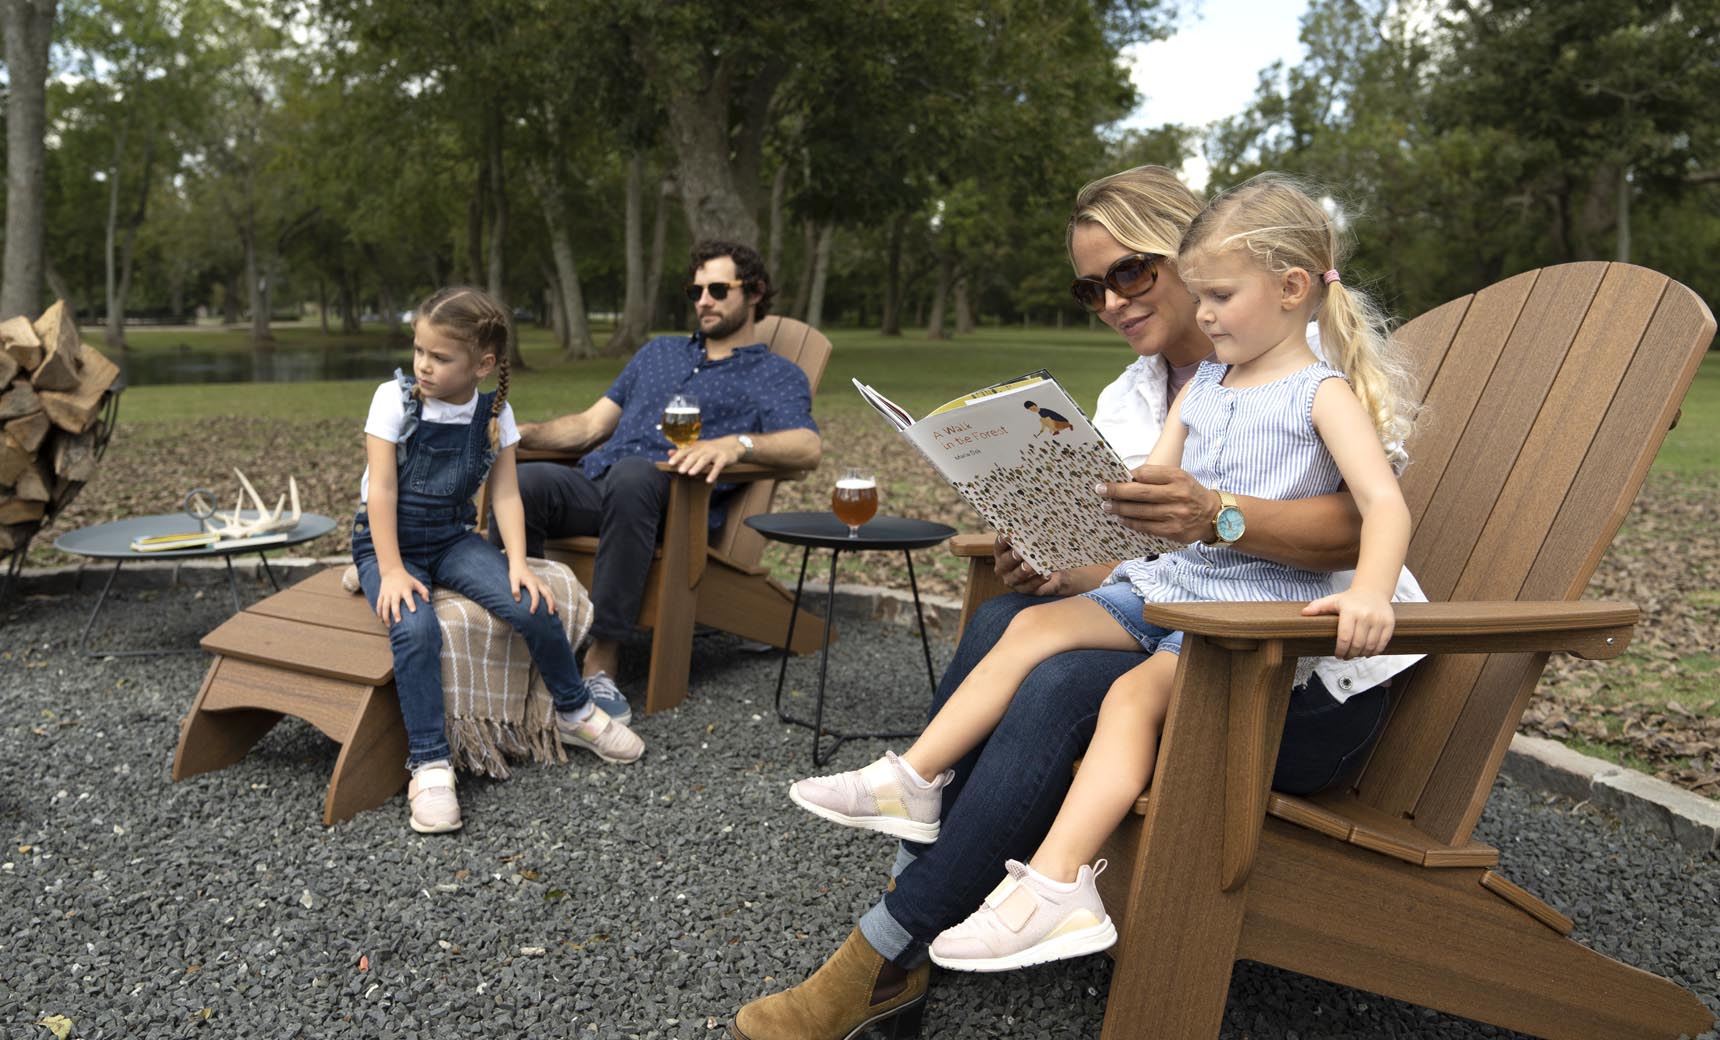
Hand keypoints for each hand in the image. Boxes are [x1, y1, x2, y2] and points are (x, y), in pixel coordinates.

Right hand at [375, 568, 428, 624]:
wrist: (391, 570)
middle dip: (396, 612)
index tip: (413, 611)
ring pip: (385, 606)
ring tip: (388, 625)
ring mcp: (387, 594)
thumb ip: (424, 591)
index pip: (408, 597)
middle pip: (394, 603)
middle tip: (398, 621)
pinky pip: (379, 604)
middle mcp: (395, 592)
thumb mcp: (416, 583)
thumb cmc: (406, 579)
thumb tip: (427, 601)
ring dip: (386, 616)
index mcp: (405, 589)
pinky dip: (379, 612)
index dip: (411, 603)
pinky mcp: (381, 594)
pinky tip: (380, 620)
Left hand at [510, 564, 556, 614]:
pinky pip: (550, 591)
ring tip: (555, 610)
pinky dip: (553, 598)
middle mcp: (539, 583)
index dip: (534, 604)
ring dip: (554, 601)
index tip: (532, 612)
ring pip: (551, 592)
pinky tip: (554, 604)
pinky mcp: (543, 583)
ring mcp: (542, 583)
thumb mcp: (513, 581)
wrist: (520, 565)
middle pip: (548, 594)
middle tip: (550, 613)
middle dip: (550, 603)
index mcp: (532, 583)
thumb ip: (515, 590)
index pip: (535, 595)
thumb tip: (518, 600)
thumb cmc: (516, 573)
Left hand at [669, 436, 745, 482]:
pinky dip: (713, 473)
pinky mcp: (724, 458)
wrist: (732, 445)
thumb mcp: (698, 449)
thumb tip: (669, 452)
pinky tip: (708, 481)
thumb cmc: (710, 450)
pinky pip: (718, 466)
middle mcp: (705, 448)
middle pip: (695, 455)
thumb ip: (684, 451)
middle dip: (687, 462)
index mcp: (697, 446)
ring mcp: (715, 453)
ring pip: (705, 459)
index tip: (670, 463)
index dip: (678, 455)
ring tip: (691, 473)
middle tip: (680, 470)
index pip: (686, 450)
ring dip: (698, 466)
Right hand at [992, 535, 1068, 595]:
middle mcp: (1004, 568)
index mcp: (1002, 553)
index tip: (1006, 535)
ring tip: (1031, 566)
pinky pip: (1030, 586)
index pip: (999, 546)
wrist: (1049, 569)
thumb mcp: (1031, 542)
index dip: (1002, 542)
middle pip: (1004, 563)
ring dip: (1023, 571)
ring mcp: (1013, 580)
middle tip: (1019, 553)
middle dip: (1011, 558)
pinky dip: (1038, 580)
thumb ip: (1027, 535)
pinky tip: (1046, 575)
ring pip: (1016, 576)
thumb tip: (1030, 520)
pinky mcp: (1025, 589)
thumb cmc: (1036, 552)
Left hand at [1100, 464, 1217, 543]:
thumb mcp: (1179, 477)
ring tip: (1106, 505)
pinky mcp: (1173, 531)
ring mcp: (1175, 514)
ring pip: (1140, 511)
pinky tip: (1120, 518)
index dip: (1128, 475)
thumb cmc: (1189, 492)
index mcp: (1177, 477)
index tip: (1113, 476)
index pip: (1147, 473)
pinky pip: (1146, 527)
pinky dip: (1131, 522)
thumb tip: (1127, 477)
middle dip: (1117, 491)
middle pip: (1140, 492)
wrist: (1213, 516)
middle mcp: (1177, 494)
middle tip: (1100, 490)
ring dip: (1120, 508)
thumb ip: (1156, 476)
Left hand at [1303, 588, 1394, 658]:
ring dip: (1362, 654)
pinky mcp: (1389, 623)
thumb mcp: (1333, 600)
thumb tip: (1304, 613)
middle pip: (1357, 644)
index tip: (1338, 655)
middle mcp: (1366, 615)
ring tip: (1355, 655)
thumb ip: (1318, 607)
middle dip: (1350, 654)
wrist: (1373, 591)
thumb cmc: (1350, 599)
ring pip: (1370, 646)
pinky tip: (1367, 652)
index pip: (1345, 637)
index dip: (1341, 650)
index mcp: (1350, 611)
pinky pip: (1383, 643)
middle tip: (1346, 657)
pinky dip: (1375, 651)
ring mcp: (1379, 620)